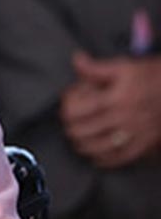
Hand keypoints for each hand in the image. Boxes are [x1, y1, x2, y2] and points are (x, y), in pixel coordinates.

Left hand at [60, 51, 160, 168]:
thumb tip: (76, 60)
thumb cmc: (154, 77)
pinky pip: (118, 158)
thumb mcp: (125, 67)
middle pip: (82, 131)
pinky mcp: (144, 145)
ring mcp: (134, 134)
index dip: (67, 108)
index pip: (76, 111)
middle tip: (72, 120)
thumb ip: (96, 68)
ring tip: (80, 137)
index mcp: (115, 98)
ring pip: (96, 148)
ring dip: (82, 143)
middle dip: (71, 126)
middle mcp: (123, 118)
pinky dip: (103, 158)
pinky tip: (97, 153)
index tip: (69, 103)